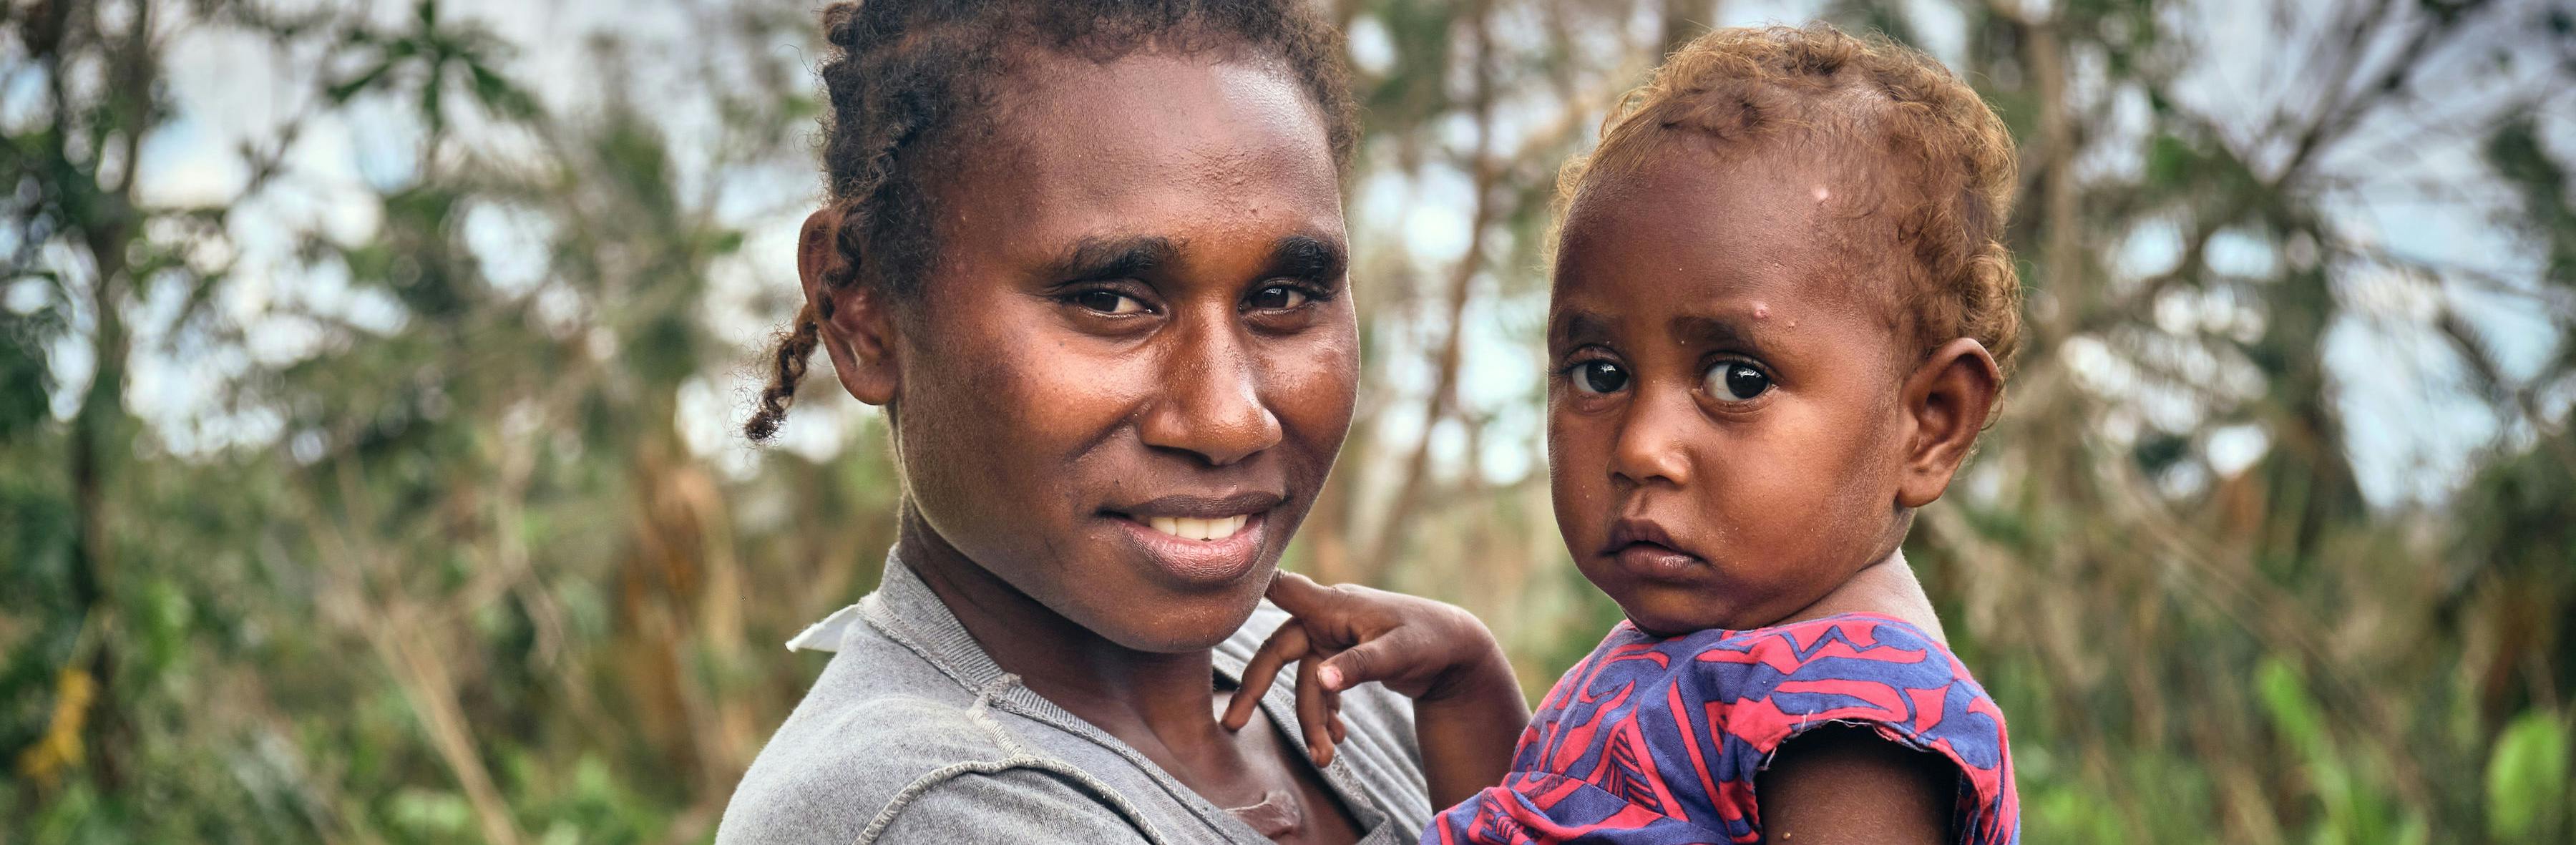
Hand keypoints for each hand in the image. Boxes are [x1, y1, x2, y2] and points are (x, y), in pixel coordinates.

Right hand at [1220, 572, 1505, 766]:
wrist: (1456, 648)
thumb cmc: (1429, 638)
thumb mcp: (1398, 652)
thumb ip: (1360, 664)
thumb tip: (1322, 680)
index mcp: (1333, 606)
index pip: (1284, 589)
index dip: (1250, 589)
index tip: (1217, 598)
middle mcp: (1326, 620)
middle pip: (1278, 652)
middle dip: (1256, 689)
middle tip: (1233, 723)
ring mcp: (1333, 640)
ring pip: (1305, 682)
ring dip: (1311, 719)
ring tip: (1325, 757)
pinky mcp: (1343, 659)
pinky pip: (1322, 688)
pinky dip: (1326, 713)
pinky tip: (1337, 737)